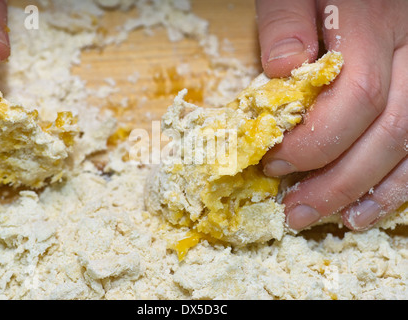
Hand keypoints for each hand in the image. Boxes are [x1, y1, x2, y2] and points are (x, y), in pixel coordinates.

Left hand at [256, 0, 406, 230]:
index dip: (315, 139)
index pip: (357, 94)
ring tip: (336, 219)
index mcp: (373, 16)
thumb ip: (287, 20)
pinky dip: (399, 180)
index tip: (273, 162)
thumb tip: (283, 70)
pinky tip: (371, 205)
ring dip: (373, 189)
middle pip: (389, 128)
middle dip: (339, 179)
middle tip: (296, 209)